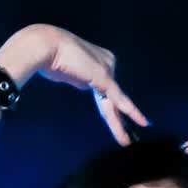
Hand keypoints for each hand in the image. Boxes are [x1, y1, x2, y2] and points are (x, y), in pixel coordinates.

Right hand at [16, 23, 149, 144]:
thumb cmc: (50, 55)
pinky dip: (131, 111)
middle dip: (119, 120)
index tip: (115, 124)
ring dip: (120, 125)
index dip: (110, 109)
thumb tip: (84, 83)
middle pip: (113, 99)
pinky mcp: (104, 77)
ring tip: (127, 141)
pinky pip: (119, 98)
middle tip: (128, 137)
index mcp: (100, 60)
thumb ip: (80, 77)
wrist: (45, 46)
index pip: (107, 91)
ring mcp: (106, 70)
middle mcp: (107, 63)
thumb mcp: (69, 69)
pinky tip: (142, 122)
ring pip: (115, 103)